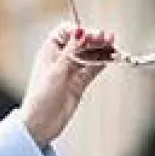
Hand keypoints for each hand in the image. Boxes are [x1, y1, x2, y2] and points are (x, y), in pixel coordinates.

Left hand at [20, 25, 114, 147]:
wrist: (41, 124)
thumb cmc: (40, 98)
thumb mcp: (56, 71)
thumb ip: (71, 51)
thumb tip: (81, 32)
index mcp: (49, 51)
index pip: (67, 32)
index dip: (80, 31)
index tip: (91, 34)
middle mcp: (61, 58)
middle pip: (81, 42)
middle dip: (95, 39)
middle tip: (108, 38)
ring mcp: (71, 70)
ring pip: (89, 54)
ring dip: (101, 50)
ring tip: (114, 47)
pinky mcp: (79, 83)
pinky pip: (93, 68)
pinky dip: (103, 62)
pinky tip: (112, 58)